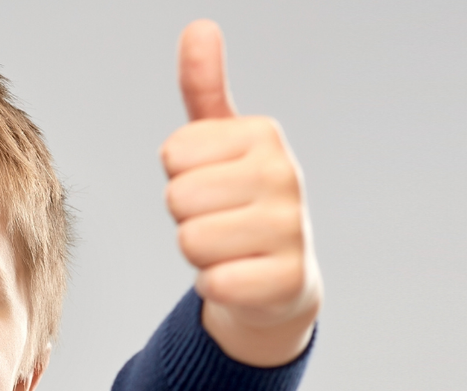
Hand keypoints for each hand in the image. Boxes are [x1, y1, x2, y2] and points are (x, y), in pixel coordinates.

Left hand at [162, 20, 321, 366]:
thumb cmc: (239, 204)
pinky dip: (215, 287)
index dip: (179, 177)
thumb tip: (199, 28)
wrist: (279, 280)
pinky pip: (214, 283)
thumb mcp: (219, 144)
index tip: (210, 186)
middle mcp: (285, 174)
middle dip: (186, 218)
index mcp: (263, 135)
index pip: (173, 154)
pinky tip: (240, 278)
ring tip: (228, 249)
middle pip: (178, 197)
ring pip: (191, 241)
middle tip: (218, 221)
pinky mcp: (289, 279)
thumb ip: (203, 90)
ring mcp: (292, 228)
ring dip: (199, 255)